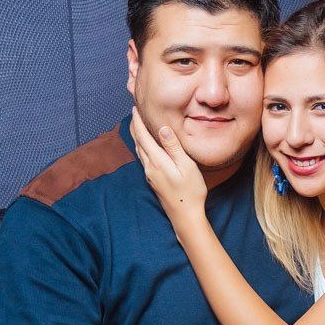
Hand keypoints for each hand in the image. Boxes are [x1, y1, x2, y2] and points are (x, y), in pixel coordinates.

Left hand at [130, 107, 207, 225]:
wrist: (185, 216)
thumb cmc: (190, 192)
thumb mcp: (186, 166)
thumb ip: (173, 147)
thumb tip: (162, 128)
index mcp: (157, 161)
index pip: (143, 136)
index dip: (138, 121)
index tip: (135, 107)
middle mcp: (149, 167)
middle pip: (138, 142)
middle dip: (135, 126)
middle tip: (133, 112)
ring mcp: (150, 175)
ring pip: (139, 151)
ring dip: (137, 137)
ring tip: (137, 126)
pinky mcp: (153, 180)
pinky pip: (143, 158)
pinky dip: (141, 147)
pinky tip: (145, 147)